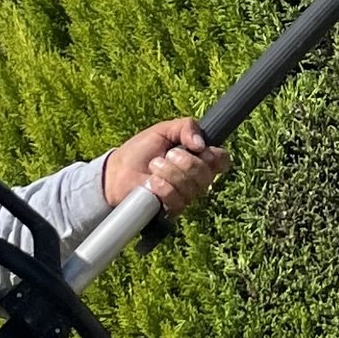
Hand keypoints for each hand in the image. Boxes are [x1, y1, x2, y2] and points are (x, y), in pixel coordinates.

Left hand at [101, 117, 226, 222]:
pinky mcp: (172, 210)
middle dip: (184, 162)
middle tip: (167, 155)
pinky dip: (163, 189)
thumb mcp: (163, 130)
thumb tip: (201, 144)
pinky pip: (178, 201)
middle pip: (207, 174)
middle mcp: (195, 179)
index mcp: (198, 158)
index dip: (214, 157)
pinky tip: (151, 183)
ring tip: (153, 168)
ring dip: (170, 174)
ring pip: (192, 188)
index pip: (222, 160)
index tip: (197, 149)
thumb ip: (186, 127)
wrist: (116, 172)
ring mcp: (185, 196)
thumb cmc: (140, 150)